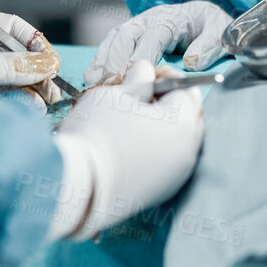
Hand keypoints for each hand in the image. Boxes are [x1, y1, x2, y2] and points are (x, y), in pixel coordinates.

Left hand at [0, 9, 65, 108]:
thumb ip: (11, 66)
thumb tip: (48, 65)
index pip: (9, 27)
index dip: (34, 43)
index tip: (52, 63)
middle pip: (10, 55)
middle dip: (33, 72)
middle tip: (53, 92)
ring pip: (3, 78)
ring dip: (24, 90)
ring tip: (39, 103)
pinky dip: (10, 103)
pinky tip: (24, 110)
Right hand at [48, 60, 205, 241]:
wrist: (78, 185)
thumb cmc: (95, 133)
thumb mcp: (113, 94)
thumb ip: (137, 81)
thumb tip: (144, 73)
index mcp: (183, 122)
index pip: (186, 89)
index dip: (164, 77)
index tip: (142, 76)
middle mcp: (188, 151)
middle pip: (186, 117)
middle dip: (165, 104)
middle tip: (136, 99)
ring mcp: (176, 176)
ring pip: (175, 142)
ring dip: (158, 129)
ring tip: (128, 124)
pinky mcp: (161, 193)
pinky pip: (164, 165)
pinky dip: (152, 153)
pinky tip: (126, 149)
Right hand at [85, 0, 233, 85]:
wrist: (198, 16)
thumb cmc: (207, 25)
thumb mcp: (219, 30)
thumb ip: (209, 44)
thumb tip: (192, 62)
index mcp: (169, 18)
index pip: (153, 35)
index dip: (143, 53)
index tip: (137, 73)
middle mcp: (146, 20)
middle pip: (125, 36)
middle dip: (116, 59)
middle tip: (113, 83)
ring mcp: (132, 28)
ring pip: (112, 41)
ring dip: (103, 62)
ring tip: (97, 84)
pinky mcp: (124, 38)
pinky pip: (107, 48)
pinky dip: (97, 63)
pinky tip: (91, 79)